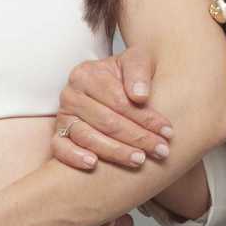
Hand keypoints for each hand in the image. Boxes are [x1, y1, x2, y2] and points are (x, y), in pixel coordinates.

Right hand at [50, 49, 170, 171]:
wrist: (115, 84)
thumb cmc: (128, 76)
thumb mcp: (138, 61)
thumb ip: (138, 72)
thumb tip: (139, 96)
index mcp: (87, 74)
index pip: (119, 101)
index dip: (146, 118)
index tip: (168, 131)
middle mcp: (71, 94)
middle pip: (106, 121)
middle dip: (138, 138)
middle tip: (161, 151)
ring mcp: (63, 116)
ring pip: (87, 137)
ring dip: (115, 152)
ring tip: (139, 160)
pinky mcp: (57, 134)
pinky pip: (60, 148)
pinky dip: (74, 156)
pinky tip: (93, 164)